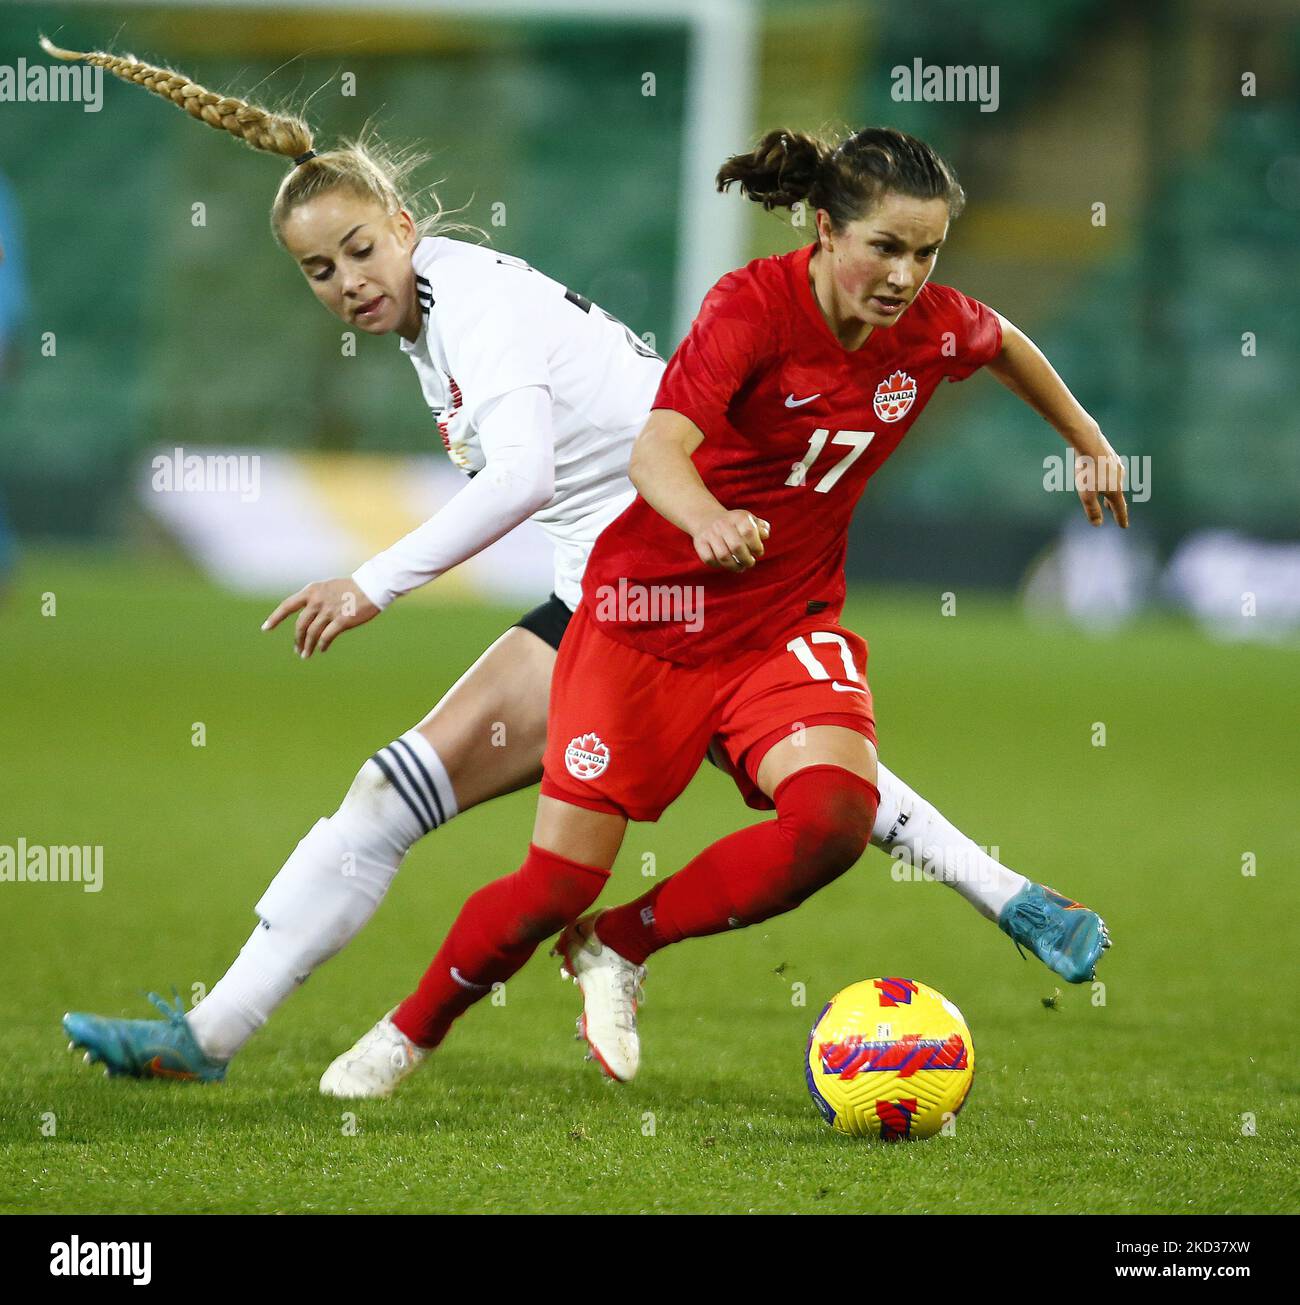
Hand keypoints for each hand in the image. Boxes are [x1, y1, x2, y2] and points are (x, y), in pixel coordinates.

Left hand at [262, 578, 379, 657]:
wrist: (372, 586)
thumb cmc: (351, 588)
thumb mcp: (327, 588)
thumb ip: (314, 599)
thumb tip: (306, 618)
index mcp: (311, 591)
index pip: (287, 606)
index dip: (275, 618)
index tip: (265, 628)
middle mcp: (317, 601)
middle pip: (300, 625)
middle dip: (297, 640)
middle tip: (297, 650)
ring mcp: (329, 611)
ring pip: (312, 634)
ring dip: (308, 646)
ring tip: (306, 655)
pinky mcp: (342, 621)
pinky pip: (327, 637)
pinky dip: (322, 645)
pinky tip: (322, 649)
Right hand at [692, 510, 770, 570]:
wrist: (707, 518)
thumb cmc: (734, 524)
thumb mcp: (749, 520)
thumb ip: (761, 527)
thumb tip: (764, 535)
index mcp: (738, 517)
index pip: (749, 532)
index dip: (756, 546)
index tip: (758, 552)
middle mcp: (722, 524)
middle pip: (736, 546)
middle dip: (746, 559)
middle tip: (750, 563)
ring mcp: (709, 534)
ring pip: (723, 556)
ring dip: (734, 566)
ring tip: (740, 567)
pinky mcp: (699, 543)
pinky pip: (709, 559)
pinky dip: (719, 565)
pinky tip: (725, 564)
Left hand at [1073, 436, 1128, 528]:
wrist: (1089, 442)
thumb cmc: (1087, 470)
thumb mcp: (1086, 494)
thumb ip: (1092, 510)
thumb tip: (1097, 524)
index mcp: (1115, 490)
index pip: (1120, 508)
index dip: (1121, 518)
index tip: (1124, 526)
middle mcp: (1120, 478)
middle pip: (1118, 494)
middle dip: (1115, 504)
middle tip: (1112, 511)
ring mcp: (1116, 466)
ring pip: (1115, 482)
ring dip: (1111, 491)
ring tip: (1107, 496)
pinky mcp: (1111, 456)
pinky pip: (1111, 471)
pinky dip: (1108, 478)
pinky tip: (1104, 474)